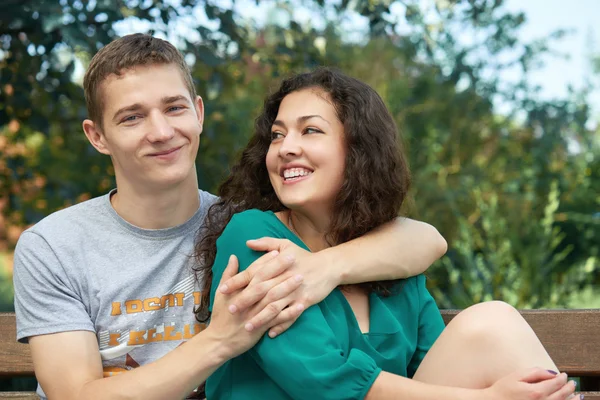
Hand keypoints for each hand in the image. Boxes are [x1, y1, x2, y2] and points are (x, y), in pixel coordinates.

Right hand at [207, 255, 303, 357]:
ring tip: (301, 277)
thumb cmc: (221, 316)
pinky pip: (278, 318)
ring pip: (273, 297)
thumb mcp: (221, 293)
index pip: (253, 270)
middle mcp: (247, 299)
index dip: (265, 260)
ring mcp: (255, 313)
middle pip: (265, 280)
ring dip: (287, 287)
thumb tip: (233, 256)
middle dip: (279, 268)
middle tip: (293, 257)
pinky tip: (301, 305)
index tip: (278, 251)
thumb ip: (228, 274)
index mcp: (239, 289)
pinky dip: (290, 312)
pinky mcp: (261, 327)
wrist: (219, 342)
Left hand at [220, 237, 339, 336]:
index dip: (237, 281)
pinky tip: (270, 333)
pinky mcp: (304, 302)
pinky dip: (281, 325)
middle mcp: (284, 278)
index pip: (253, 273)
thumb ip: (265, 243)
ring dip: (260, 318)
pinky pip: (291, 316)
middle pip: (261, 291)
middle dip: (245, 301)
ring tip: (247, 327)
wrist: (328, 266)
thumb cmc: (304, 256)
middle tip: (231, 311)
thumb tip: (247, 242)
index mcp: (277, 264)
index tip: (222, 289)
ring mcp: (294, 291)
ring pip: (275, 306)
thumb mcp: (286, 245)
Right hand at [483, 368, 576, 399]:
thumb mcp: (517, 375)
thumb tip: (550, 373)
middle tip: (572, 383)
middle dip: (569, 387)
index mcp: (535, 391)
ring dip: (571, 398)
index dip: (562, 378)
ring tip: (575, 394)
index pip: (556, 383)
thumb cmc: (503, 390)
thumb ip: (535, 372)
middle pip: (562, 395)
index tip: (564, 375)